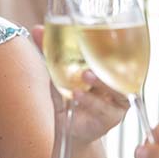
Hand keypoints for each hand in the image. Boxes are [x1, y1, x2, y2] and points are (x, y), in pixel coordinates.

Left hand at [30, 26, 128, 145]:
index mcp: (112, 67)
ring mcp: (118, 100)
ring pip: (116, 89)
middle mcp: (119, 82)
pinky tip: (76, 95)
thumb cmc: (69, 95)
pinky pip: (103, 109)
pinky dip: (90, 101)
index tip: (101, 30)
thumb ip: (51, 51)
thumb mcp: (59, 71)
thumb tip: (37, 29)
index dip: (115, 40)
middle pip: (121, 68)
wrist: (70, 128)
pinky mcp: (112, 117)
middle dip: (108, 59)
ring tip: (84, 76)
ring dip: (101, 82)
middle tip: (92, 53)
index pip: (119, 50)